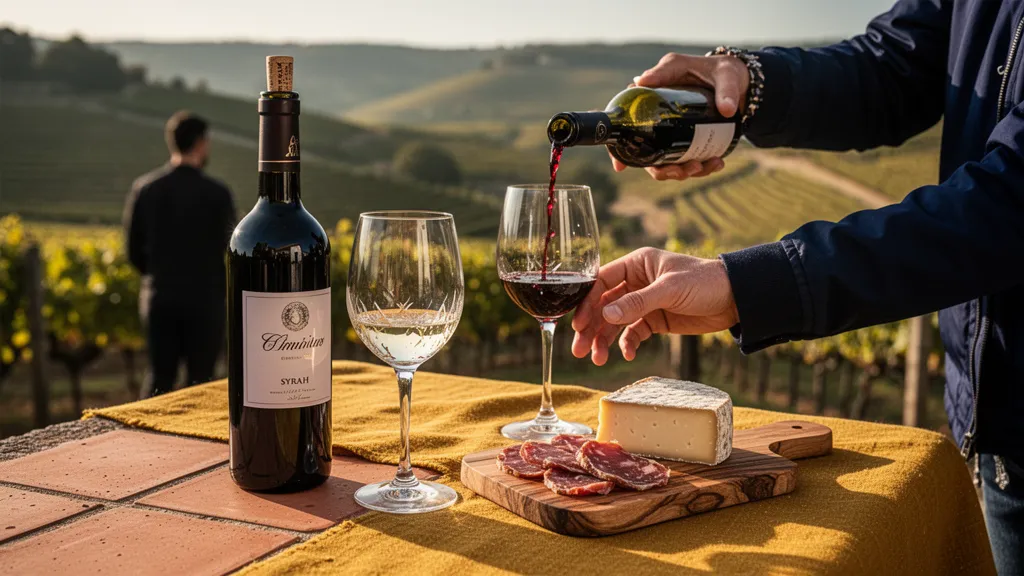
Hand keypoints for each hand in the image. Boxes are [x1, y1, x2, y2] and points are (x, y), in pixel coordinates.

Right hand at [571, 248, 738, 364]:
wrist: (736, 299)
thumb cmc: (704, 282)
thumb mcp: (669, 290)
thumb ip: (637, 303)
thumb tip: (605, 316)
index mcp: (636, 264)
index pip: (601, 282)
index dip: (587, 303)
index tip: (577, 325)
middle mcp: (636, 282)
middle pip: (604, 305)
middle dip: (591, 327)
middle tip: (579, 349)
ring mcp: (645, 302)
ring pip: (615, 322)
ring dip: (604, 340)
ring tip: (597, 359)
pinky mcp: (655, 320)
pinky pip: (633, 333)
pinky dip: (628, 344)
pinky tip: (628, 355)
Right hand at [610, 53, 748, 180]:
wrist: (740, 83)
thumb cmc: (721, 71)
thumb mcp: (714, 71)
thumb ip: (716, 85)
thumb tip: (726, 110)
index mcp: (653, 98)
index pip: (627, 125)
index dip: (618, 149)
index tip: (620, 166)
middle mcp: (660, 119)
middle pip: (648, 153)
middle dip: (661, 170)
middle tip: (681, 171)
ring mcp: (676, 134)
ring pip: (667, 162)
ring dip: (681, 172)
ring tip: (703, 166)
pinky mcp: (692, 143)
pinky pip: (690, 161)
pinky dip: (703, 168)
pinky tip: (716, 163)